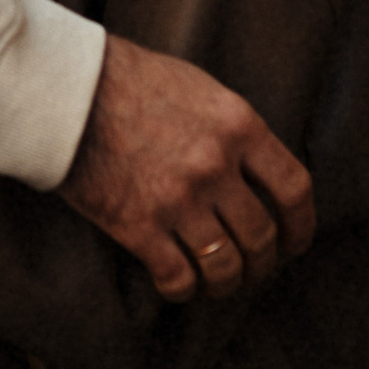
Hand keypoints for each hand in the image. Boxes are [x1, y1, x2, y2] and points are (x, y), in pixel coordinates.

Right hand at [59, 33, 317, 303]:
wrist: (67, 89)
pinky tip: (179, 283)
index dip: (302, 225)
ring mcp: (177, 199)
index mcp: (238, 126)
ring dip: (227, 282)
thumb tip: (257, 173)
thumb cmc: (131, 80)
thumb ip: (234, 131)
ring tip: (220, 282)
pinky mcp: (138, 225)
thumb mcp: (201, 90)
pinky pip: (177, 277)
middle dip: (264, 262)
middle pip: (262, 236)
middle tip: (256, 269)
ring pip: (225, 266)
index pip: (294, 189)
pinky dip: (184, 289)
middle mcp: (215, 166)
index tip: (294, 241)